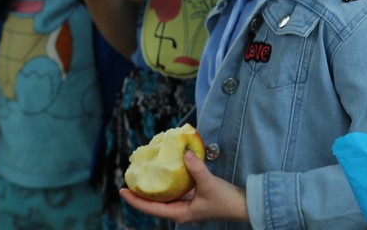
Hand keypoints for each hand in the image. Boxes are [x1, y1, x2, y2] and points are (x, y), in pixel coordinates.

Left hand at [120, 151, 248, 224]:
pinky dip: (169, 182)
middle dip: (142, 193)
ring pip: (165, 197)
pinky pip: (177, 190)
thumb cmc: (225, 200)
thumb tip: (185, 153)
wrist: (243, 206)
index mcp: (180, 213)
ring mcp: (187, 205)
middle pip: (155, 203)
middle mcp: (180, 211)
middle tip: (130, 180)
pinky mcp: (195, 198)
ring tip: (145, 176)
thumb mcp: (209, 184)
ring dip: (155, 187)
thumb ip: (196, 169)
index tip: (122, 190)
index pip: (151, 208)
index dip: (135, 200)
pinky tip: (167, 173)